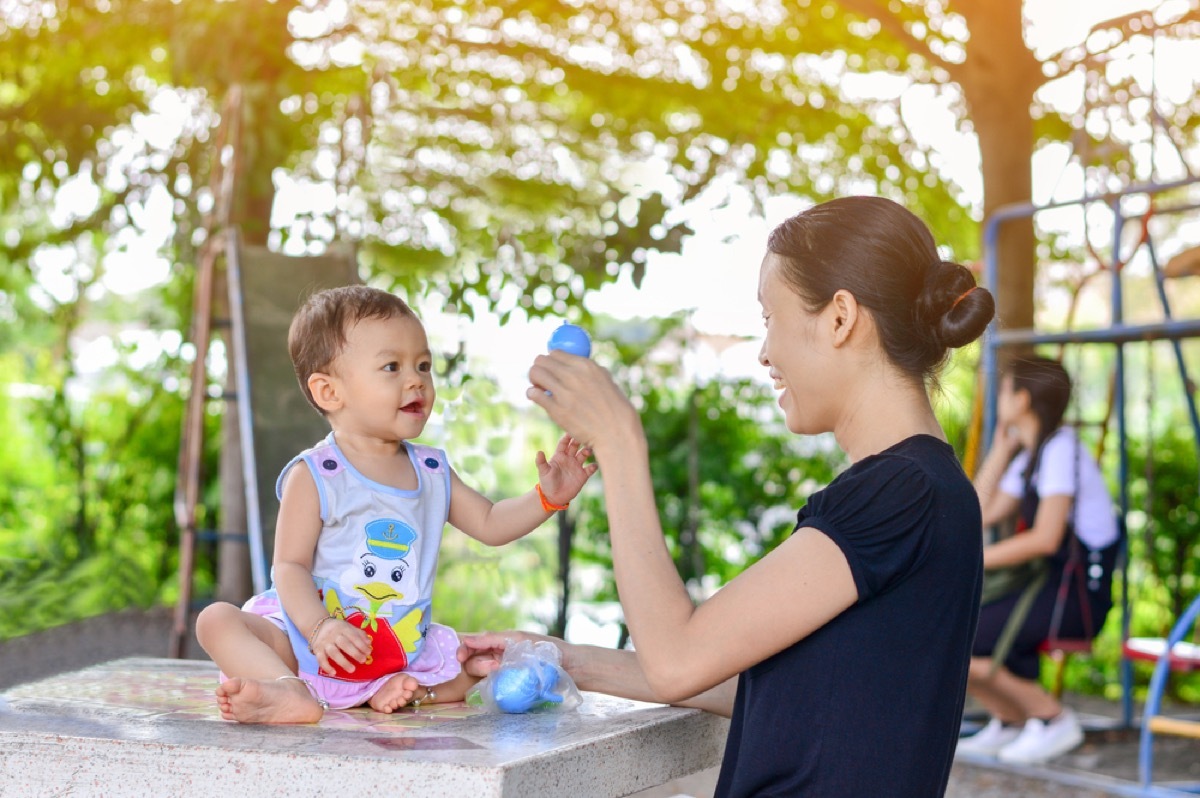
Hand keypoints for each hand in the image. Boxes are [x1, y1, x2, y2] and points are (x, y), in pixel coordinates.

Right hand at [312, 616, 371, 675]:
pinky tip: (334, 673)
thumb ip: (359, 634)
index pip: (353, 636)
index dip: (361, 645)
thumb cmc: (338, 629)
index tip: (368, 652)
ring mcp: (324, 643)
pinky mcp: (317, 650)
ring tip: (352, 670)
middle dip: (355, 653)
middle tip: (363, 661)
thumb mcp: (349, 627)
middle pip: (344, 644)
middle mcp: (333, 635)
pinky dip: (327, 667)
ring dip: (343, 662)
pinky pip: (321, 660)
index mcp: (343, 628)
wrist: (317, 626)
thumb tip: (369, 643)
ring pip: (334, 653)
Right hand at [458, 630, 575, 677]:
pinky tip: (494, 687)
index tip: (459, 656)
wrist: (572, 668)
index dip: (463, 649)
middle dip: (478, 664)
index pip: (474, 644)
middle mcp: (499, 657)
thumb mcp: (521, 639)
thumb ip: (494, 638)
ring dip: (485, 673)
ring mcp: (504, 673)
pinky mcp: (510, 687)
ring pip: (480, 675)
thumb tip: (469, 638)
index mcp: (501, 642)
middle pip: (473, 661)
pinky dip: (488, 688)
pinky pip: (491, 688)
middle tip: (494, 666)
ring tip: (500, 672)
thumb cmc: (549, 650)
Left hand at [527, 351, 641, 454]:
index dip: (551, 361)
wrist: (616, 433)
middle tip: (543, 379)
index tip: (551, 369)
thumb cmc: (614, 409)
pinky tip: (537, 398)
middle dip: (540, 368)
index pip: (556, 353)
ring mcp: (564, 393)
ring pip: (535, 373)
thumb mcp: (606, 381)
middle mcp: (574, 375)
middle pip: (542, 360)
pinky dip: (532, 394)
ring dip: (534, 380)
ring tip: (540, 389)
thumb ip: (588, 372)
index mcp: (586, 366)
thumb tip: (572, 365)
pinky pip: (534, 394)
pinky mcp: (556, 410)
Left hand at [535, 434, 597, 506]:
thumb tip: (539, 452)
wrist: (553, 497)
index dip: (567, 437)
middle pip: (575, 446)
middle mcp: (569, 459)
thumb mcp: (543, 472)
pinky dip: (594, 466)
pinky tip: (594, 466)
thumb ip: (541, 462)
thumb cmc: (547, 483)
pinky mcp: (583, 475)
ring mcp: (577, 466)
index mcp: (559, 456)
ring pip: (584, 454)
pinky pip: (590, 469)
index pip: (564, 443)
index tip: (571, 432)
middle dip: (579, 440)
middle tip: (583, 436)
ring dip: (587, 451)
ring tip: (588, 450)